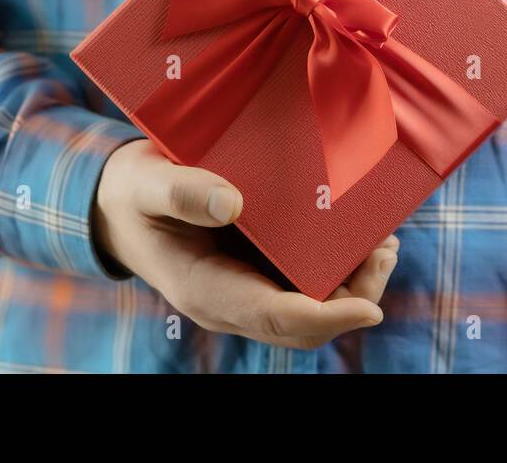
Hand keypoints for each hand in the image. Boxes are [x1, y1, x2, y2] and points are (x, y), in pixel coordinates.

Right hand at [92, 138, 398, 348]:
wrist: (121, 203)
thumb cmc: (134, 192)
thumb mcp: (145, 184)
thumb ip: (181, 192)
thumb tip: (232, 203)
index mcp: (207, 289)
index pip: (275, 316)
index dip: (326, 316)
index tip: (369, 306)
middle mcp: (234, 299)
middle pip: (306, 322)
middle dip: (355, 298)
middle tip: (385, 253)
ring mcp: (249, 288)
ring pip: (313, 306)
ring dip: (355, 283)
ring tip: (385, 243)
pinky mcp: (259, 269)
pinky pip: (306, 282)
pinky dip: (340, 264)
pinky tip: (362, 232)